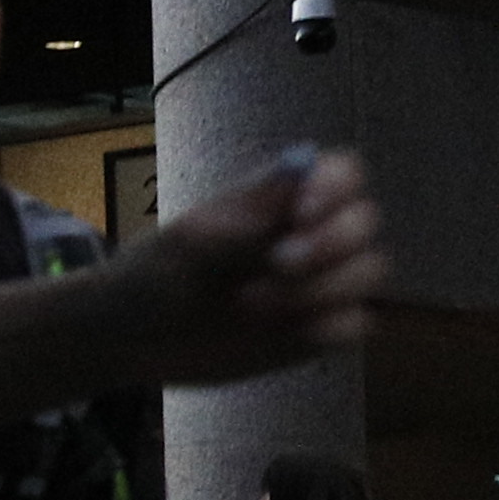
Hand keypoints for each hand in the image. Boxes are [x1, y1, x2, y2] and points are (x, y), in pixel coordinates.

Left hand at [116, 148, 386, 381]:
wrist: (130, 342)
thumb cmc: (151, 276)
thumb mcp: (190, 243)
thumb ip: (253, 210)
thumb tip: (303, 157)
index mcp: (276, 200)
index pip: (341, 173)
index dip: (336, 188)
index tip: (301, 214)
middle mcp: (305, 236)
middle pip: (364, 221)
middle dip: (331, 244)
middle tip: (276, 265)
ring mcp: (314, 284)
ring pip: (368, 271)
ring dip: (323, 288)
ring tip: (253, 306)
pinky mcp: (313, 330)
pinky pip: (355, 324)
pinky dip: (330, 328)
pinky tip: (283, 333)